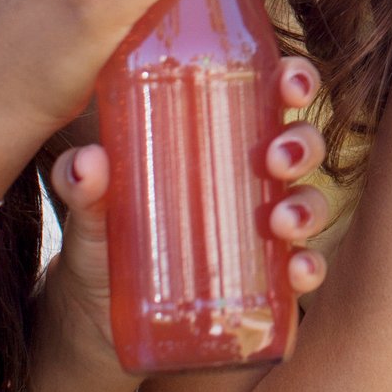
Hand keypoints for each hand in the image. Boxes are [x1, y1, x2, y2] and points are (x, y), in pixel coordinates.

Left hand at [41, 57, 331, 361]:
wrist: (94, 311)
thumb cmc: (103, 231)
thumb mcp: (90, 204)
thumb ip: (81, 182)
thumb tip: (87, 161)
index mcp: (218, 135)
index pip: (270, 93)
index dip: (295, 80)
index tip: (288, 86)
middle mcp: (249, 176)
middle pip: (299, 144)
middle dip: (301, 146)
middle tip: (275, 160)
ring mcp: (260, 227)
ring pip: (308, 202)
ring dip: (308, 207)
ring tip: (283, 222)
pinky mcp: (263, 278)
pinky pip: (301, 267)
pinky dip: (310, 268)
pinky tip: (301, 272)